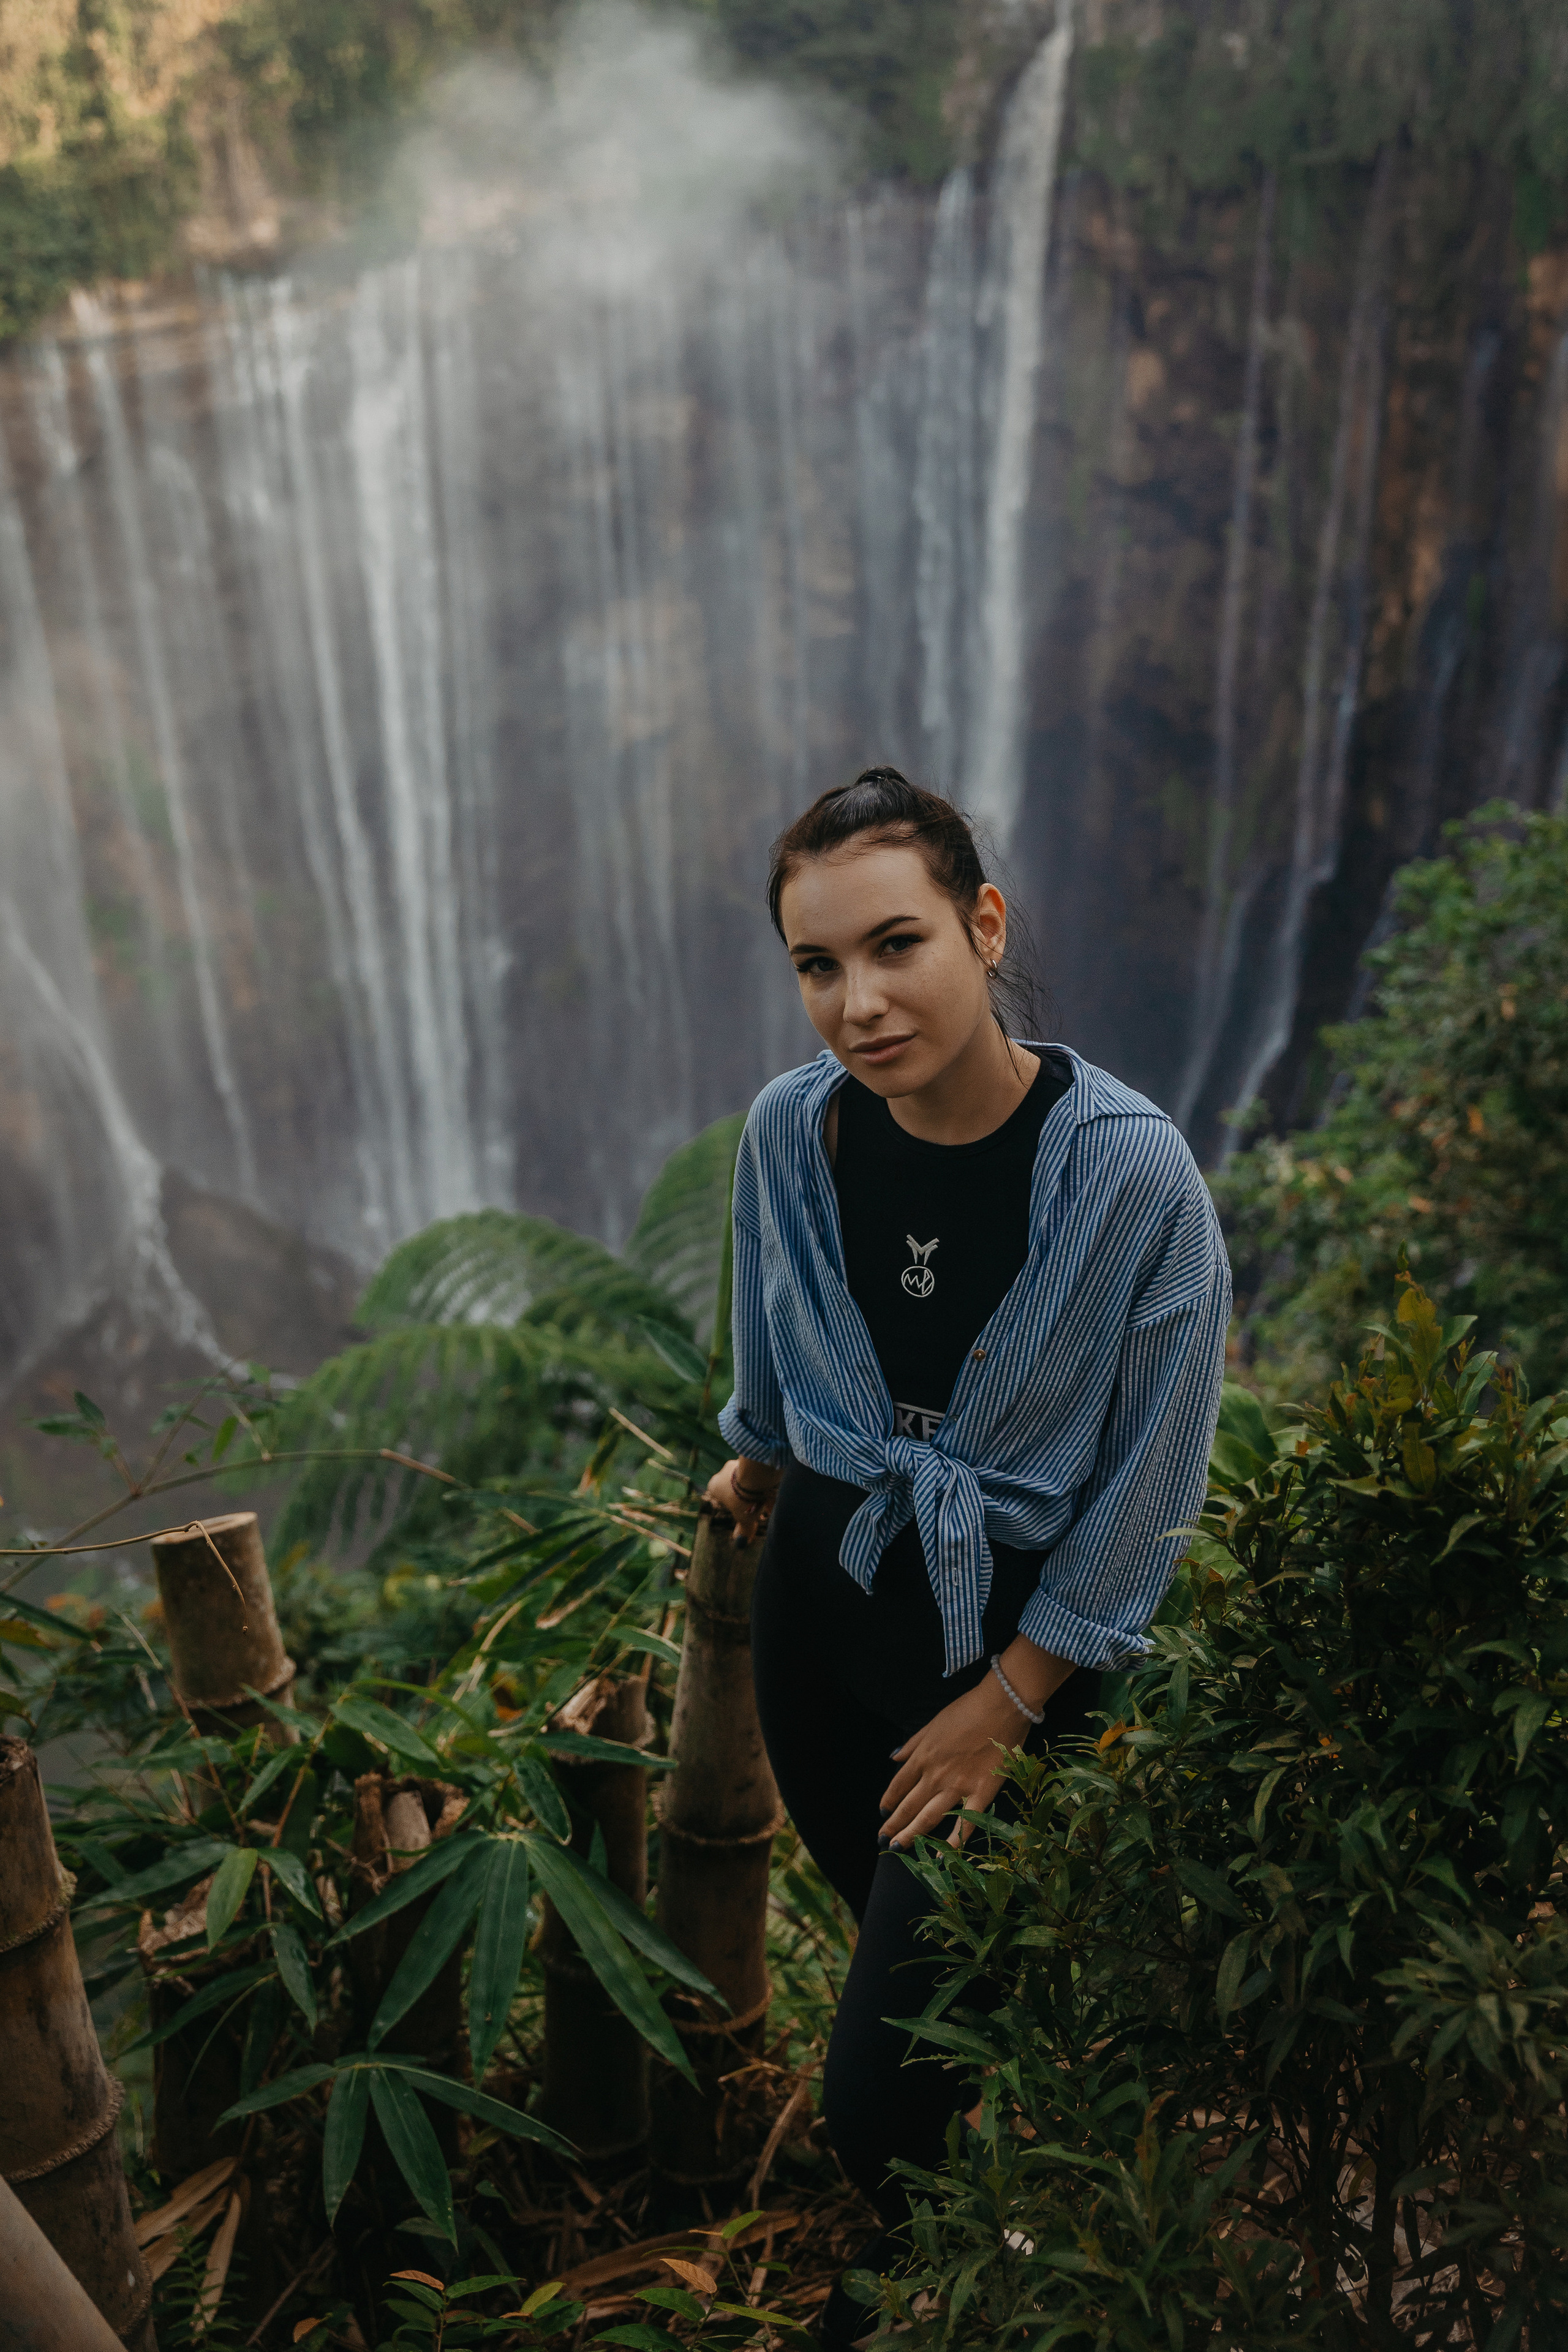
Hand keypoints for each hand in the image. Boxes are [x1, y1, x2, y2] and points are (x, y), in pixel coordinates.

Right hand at [705, 1457, 780, 1543]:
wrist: (757, 1475)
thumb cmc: (745, 1498)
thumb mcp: (745, 1518)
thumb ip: (744, 1529)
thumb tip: (743, 1541)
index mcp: (714, 1485)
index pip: (723, 1498)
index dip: (736, 1507)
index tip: (747, 1513)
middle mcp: (723, 1472)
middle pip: (737, 1489)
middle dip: (750, 1499)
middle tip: (762, 1508)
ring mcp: (737, 1462)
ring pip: (749, 1479)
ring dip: (759, 1490)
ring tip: (771, 1499)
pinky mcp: (751, 1456)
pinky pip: (759, 1471)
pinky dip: (766, 1480)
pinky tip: (775, 1488)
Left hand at [879, 1643, 1073, 1849]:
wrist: (1001, 1706)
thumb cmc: (967, 1709)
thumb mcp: (933, 1723)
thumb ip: (913, 1743)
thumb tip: (893, 1757)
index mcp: (923, 1756)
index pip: (898, 1785)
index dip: (888, 1801)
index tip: (882, 1813)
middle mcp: (935, 1775)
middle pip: (909, 1805)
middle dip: (894, 1825)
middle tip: (884, 1841)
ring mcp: (958, 1786)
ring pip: (929, 1817)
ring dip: (912, 1835)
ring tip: (899, 1849)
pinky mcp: (982, 1793)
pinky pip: (965, 1823)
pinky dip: (953, 1842)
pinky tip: (942, 1856)